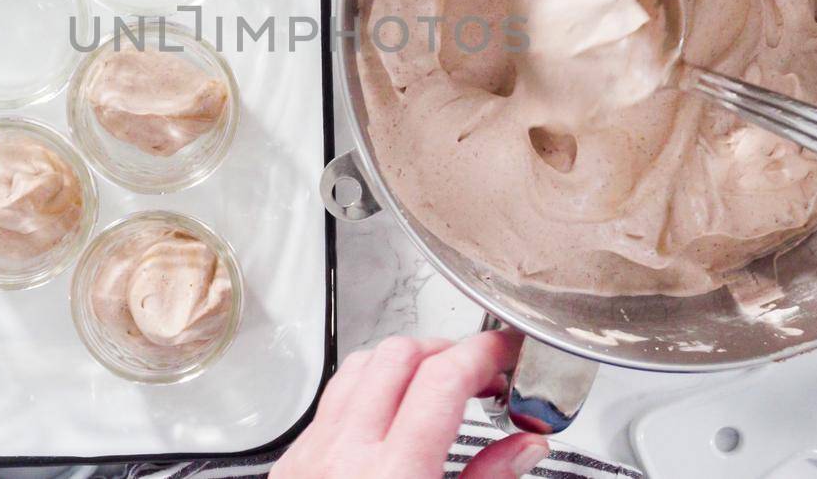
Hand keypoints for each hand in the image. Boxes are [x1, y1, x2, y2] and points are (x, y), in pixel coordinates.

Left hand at [272, 331, 549, 477]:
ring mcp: (312, 455)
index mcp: (394, 476)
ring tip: (438, 386)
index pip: (442, 379)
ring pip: (358, 366)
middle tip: (480, 373)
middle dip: (446, 350)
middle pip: (399, 356)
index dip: (483, 354)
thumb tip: (524, 447)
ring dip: (403, 363)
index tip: (505, 354)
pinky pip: (332, 401)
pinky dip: (366, 389)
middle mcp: (346, 455)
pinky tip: (389, 414)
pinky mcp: (292, 464)